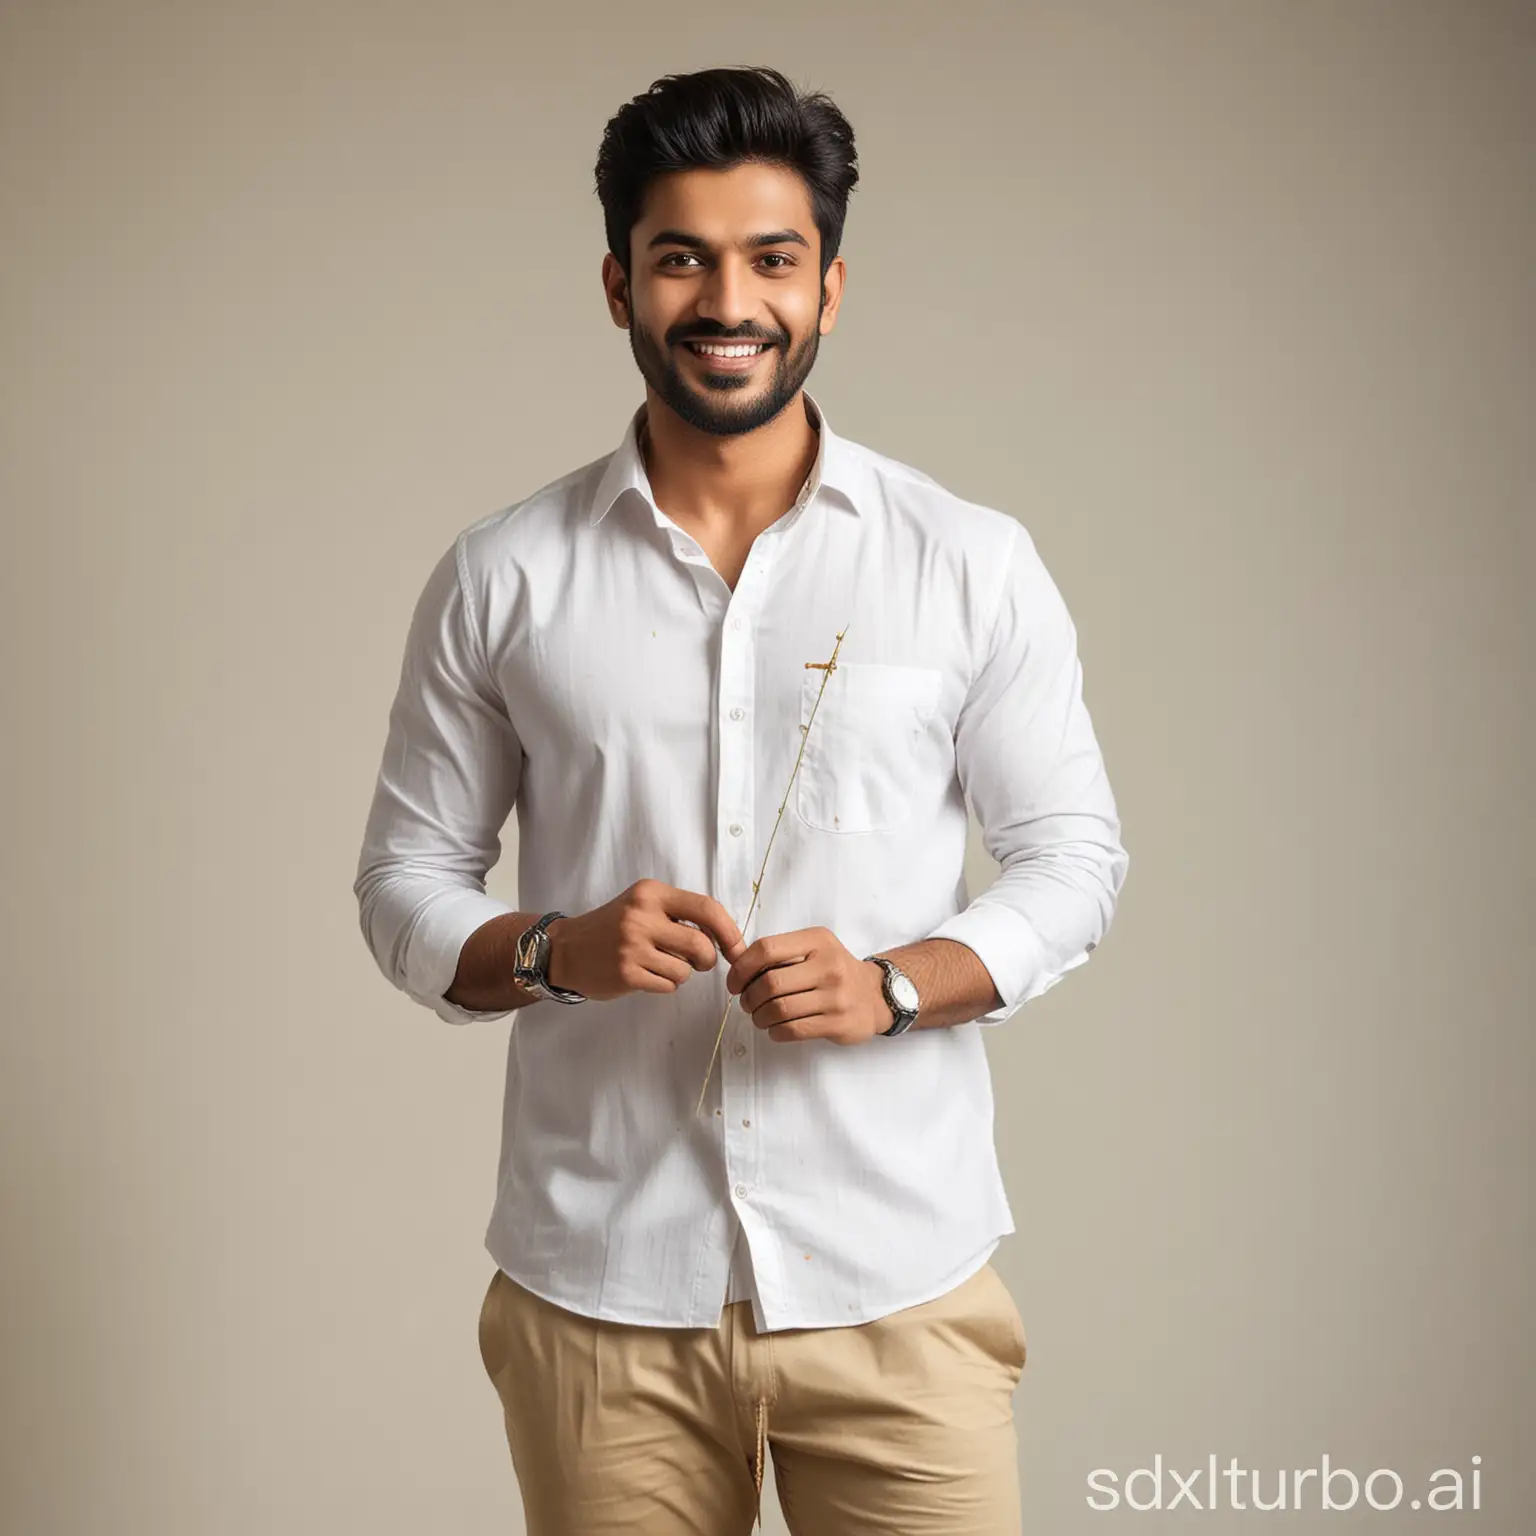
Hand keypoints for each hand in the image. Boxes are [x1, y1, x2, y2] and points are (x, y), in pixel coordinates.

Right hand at [548, 879, 747, 1001]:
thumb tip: (727, 937)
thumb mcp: (643, 905)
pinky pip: (668, 985)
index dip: (730, 931)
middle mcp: (641, 916)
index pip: (706, 908)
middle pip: (702, 946)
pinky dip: (664, 983)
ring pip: (686, 971)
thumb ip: (680, 914)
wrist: (567, 949)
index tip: (738, 950)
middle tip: (697, 962)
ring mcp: (632, 946)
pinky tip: (644, 974)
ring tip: (658, 964)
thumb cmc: (613, 928)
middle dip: (707, 960)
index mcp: (651, 893)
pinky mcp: (626, 973)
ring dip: (681, 973)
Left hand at [724, 927, 888, 1045]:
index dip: (742, 968)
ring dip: (759, 1017)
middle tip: (747, 1003)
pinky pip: (793, 1030)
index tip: (734, 983)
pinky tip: (775, 1029)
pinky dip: (775, 1032)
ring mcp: (836, 996)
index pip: (766, 949)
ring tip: (760, 1017)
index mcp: (817, 941)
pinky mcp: (838, 1023)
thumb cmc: (834, 970)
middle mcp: (829, 966)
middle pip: (770, 983)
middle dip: (749, 997)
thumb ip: (779, 954)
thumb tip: (736, 965)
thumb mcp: (813, 948)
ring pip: (779, 1010)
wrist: (875, 995)